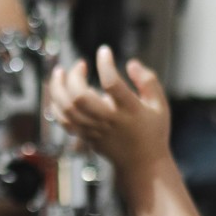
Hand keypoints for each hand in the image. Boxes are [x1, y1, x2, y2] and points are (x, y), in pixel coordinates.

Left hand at [46, 45, 170, 172]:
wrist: (142, 164)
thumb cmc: (152, 131)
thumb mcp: (159, 105)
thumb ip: (148, 81)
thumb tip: (131, 63)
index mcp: (130, 111)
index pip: (112, 84)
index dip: (105, 64)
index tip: (104, 51)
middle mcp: (109, 121)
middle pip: (80, 98)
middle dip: (74, 76)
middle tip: (80, 64)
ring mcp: (95, 130)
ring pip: (67, 109)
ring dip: (58, 88)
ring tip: (60, 72)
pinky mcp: (86, 136)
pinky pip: (64, 121)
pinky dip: (56, 104)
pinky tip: (58, 91)